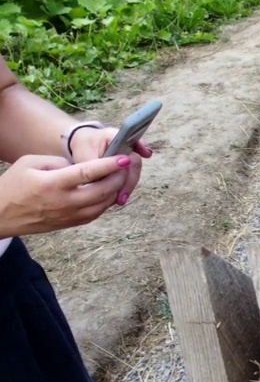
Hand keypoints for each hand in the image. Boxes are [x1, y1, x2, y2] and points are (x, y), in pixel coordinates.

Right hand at [0, 154, 131, 236]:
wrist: (2, 215)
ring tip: (121, 176)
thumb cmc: (14, 185)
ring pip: (103, 204)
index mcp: (53, 184)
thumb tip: (83, 166)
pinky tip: (109, 190)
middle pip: (102, 191)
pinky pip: (97, 212)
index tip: (124, 158)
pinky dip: (107, 201)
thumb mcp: (30, 163)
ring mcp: (70, 215)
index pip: (87, 173)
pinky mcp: (72, 223)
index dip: (109, 165)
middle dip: (119, 177)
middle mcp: (65, 202)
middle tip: (126, 166)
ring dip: (116, 190)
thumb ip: (58, 161)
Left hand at [68, 126, 152, 205]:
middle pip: (134, 162)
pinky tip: (120, 198)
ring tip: (120, 200)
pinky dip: (124, 188)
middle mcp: (126, 146)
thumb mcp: (85, 155)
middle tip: (122, 195)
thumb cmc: (84, 147)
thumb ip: (95, 166)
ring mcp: (128, 157)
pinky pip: (129, 178)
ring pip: (133, 173)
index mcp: (115, 137)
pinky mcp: (126, 167)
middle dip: (130, 179)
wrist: (82, 145)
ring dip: (128, 187)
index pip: (132, 140)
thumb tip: (105, 181)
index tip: (147, 154)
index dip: (141, 146)